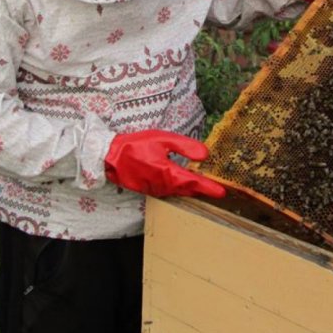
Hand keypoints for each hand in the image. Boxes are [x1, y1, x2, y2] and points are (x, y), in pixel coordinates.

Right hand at [105, 130, 225, 198]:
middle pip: (188, 191)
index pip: (194, 183)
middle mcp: (164, 185)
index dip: (209, 188)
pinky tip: (183, 184)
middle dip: (202, 191)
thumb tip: (205, 155)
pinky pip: (169, 192)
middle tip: (217, 191)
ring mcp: (156, 190)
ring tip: (203, 188)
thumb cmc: (136, 145)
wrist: (111, 158)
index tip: (222, 192)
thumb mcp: (162, 139)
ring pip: (178, 193)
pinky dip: (179, 190)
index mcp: (168, 172)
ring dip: (191, 191)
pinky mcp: (149, 190)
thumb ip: (185, 146)